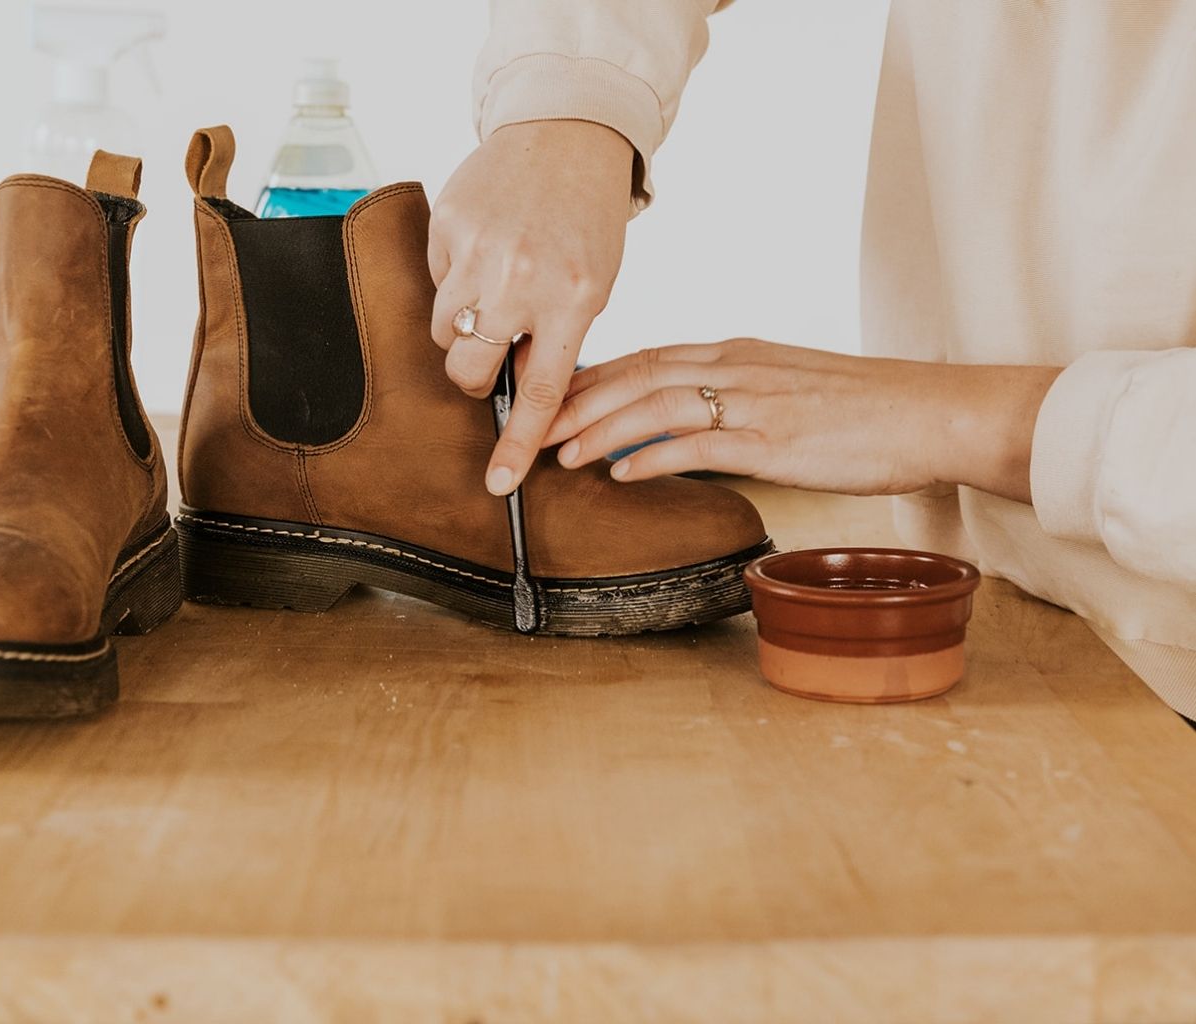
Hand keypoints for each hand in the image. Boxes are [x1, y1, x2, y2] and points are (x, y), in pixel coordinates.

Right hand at [428, 120, 632, 494]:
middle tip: (488, 349)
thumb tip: (515, 392)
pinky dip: (454, 276)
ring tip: (492, 286)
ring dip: (461, 325)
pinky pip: (434, 281)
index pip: (538, 393)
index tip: (498, 483)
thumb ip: (556, 337)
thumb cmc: (586, 217)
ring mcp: (479, 253)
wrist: (567, 132)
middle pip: (467, 369)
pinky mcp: (447, 226)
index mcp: (573, 300)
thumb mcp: (594, 284)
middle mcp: (522, 280)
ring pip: (443, 331)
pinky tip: (483, 246)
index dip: (517, 445)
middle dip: (471, 374)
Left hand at [544, 338, 1060, 502]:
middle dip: (574, 399)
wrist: (934, 411)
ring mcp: (756, 400)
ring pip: (657, 404)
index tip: (546, 396)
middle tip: (525, 424)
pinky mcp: (777, 438)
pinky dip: (653, 455)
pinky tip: (620, 472)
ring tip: (557, 452)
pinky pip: (702, 443)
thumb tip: (679, 428)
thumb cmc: (864, 409)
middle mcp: (737, 367)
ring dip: (600, 428)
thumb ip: (731, 399)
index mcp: (736, 354)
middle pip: (636, 374)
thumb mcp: (786, 391)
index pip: (646, 357)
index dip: (589, 377)